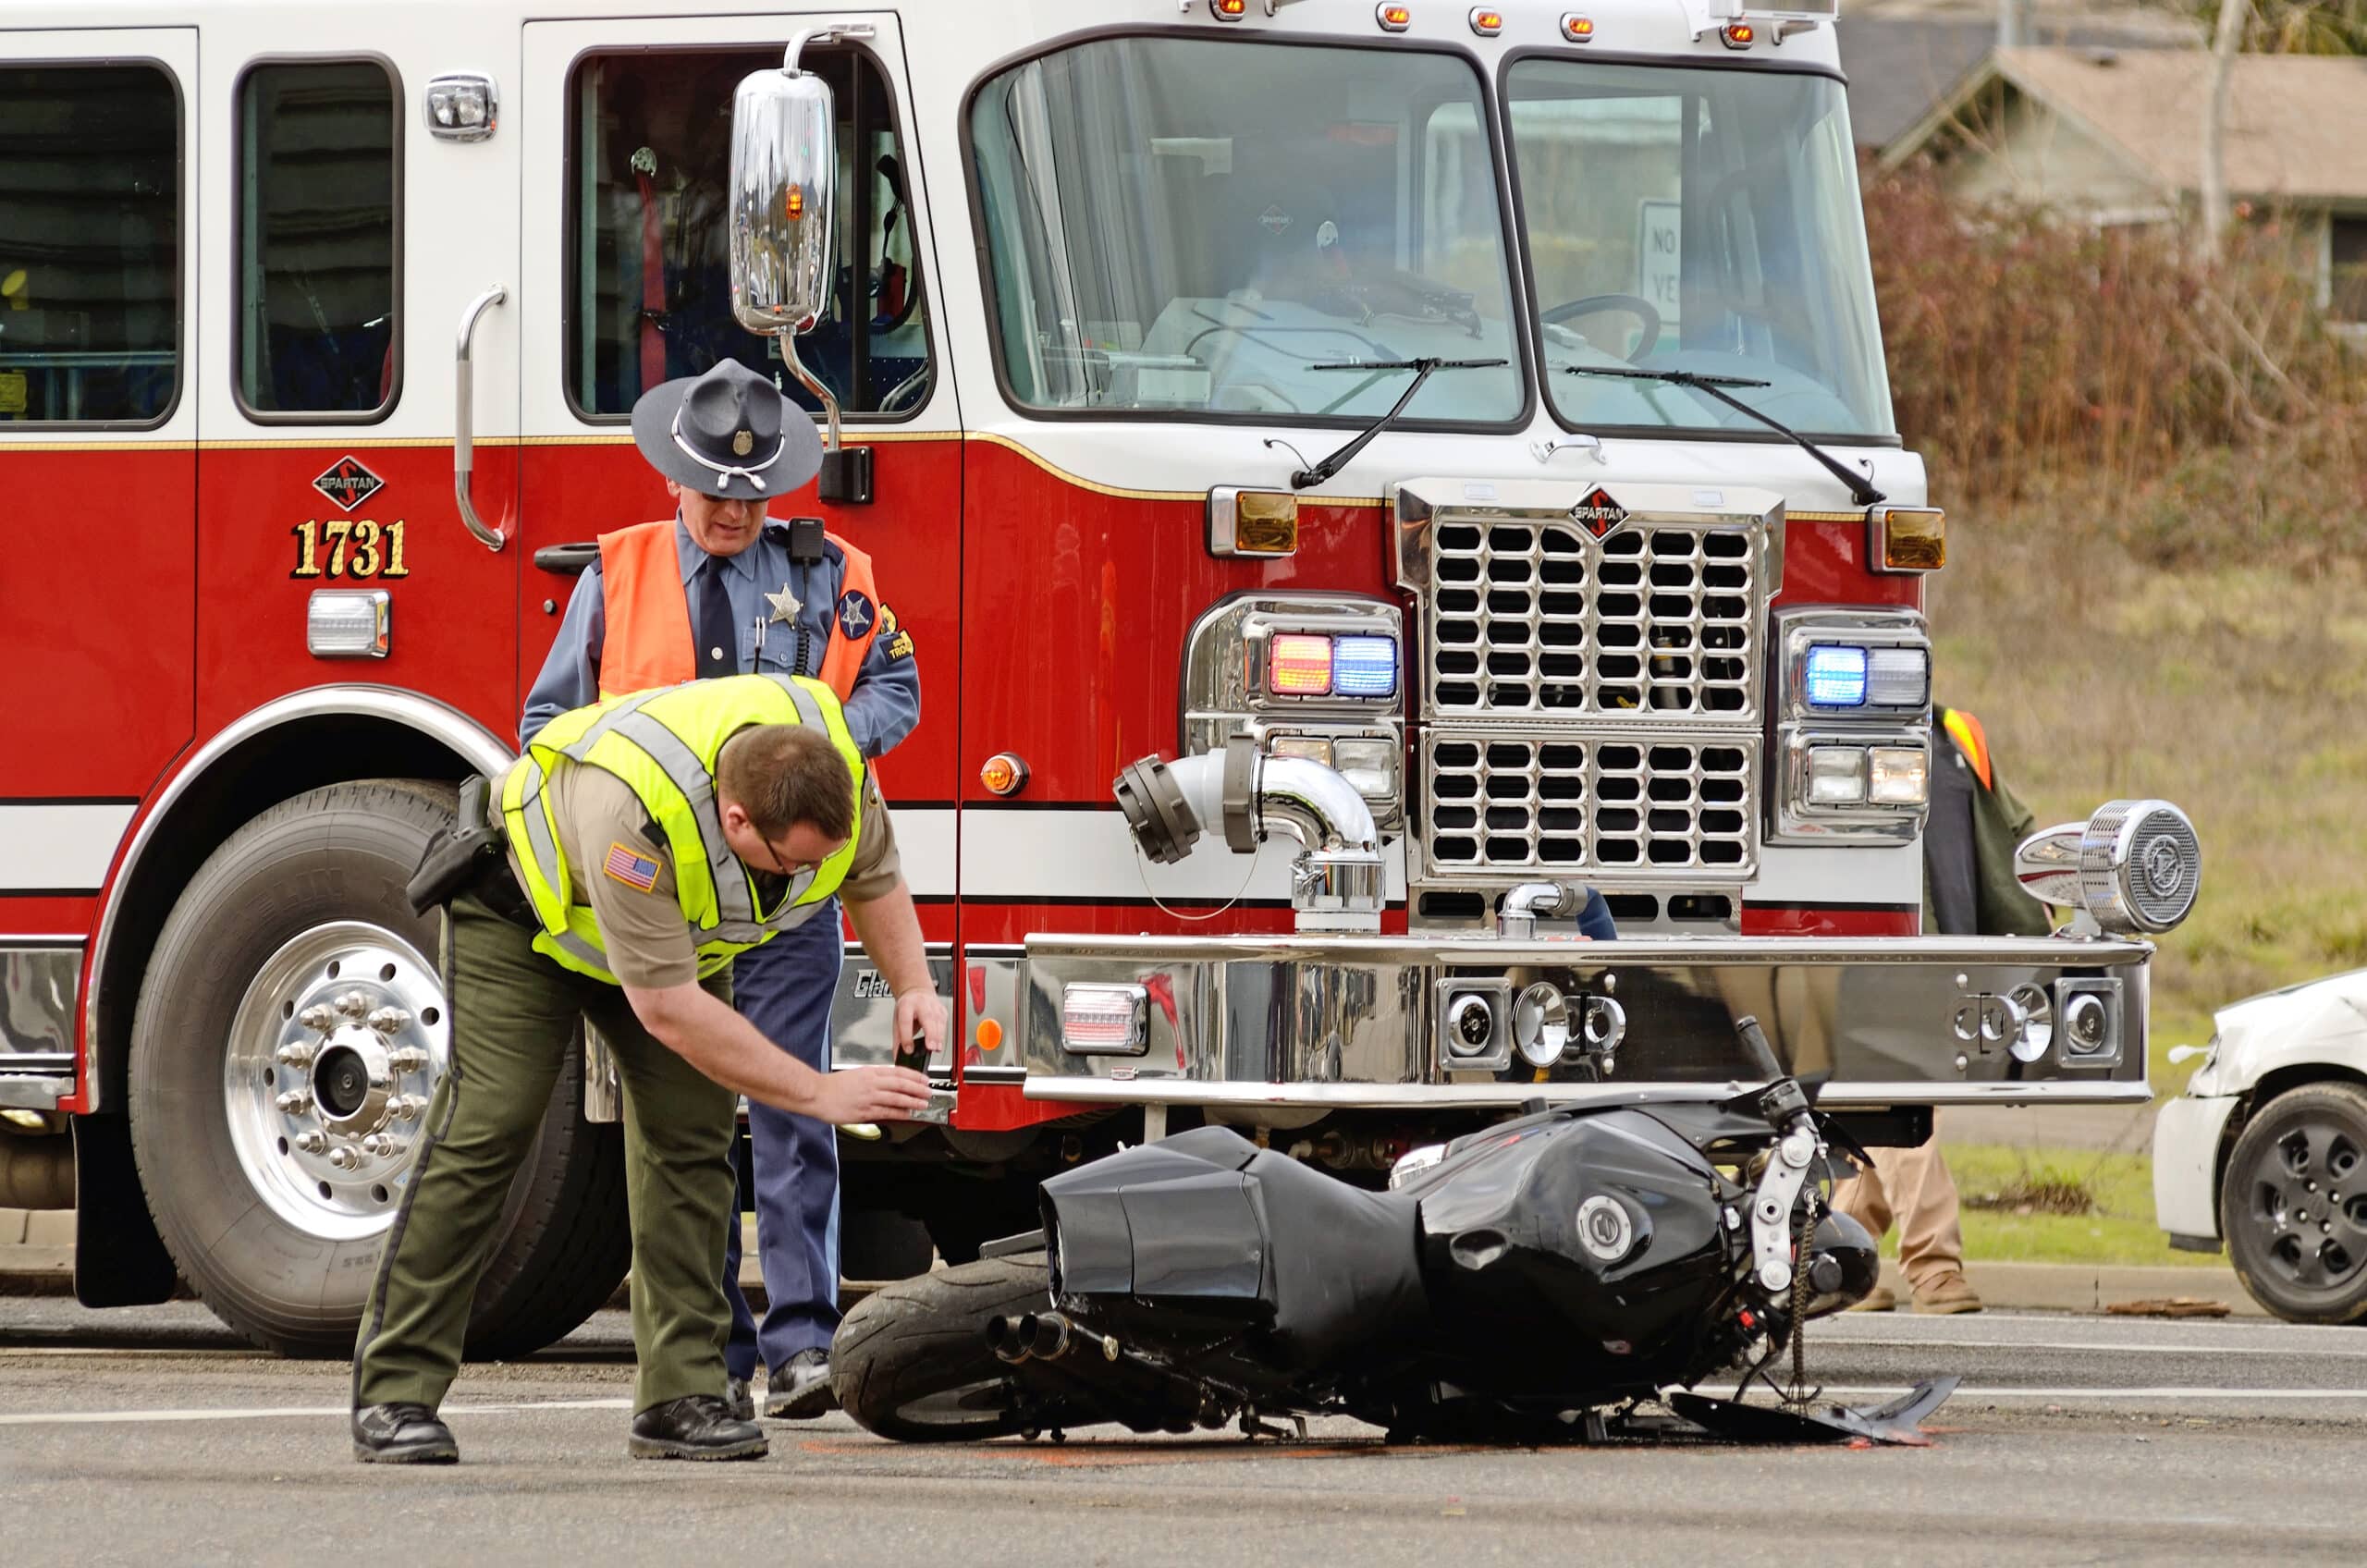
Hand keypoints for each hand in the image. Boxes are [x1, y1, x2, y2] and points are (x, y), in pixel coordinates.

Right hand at [812, 1064, 931, 1125]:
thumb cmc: (832, 1085)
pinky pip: (886, 1111)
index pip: (898, 1072)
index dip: (914, 1076)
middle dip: (918, 1089)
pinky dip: (899, 1113)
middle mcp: (871, 1083)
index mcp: (870, 1072)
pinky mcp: (864, 1111)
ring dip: (913, 1101)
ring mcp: (868, 1097)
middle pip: (901, 1084)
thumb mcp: (856, 1074)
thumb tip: (889, 1085)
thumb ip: (873, 1079)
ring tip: (923, 1104)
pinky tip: (907, 1114)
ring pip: (897, 1098)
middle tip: (929, 1092)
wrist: (815, 1093)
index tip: (924, 1079)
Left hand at [894, 986, 948, 1057]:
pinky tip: (940, 1041)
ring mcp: (933, 1005)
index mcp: (906, 1005)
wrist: (917, 991)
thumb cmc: (907, 1006)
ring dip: (938, 1036)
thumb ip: (898, 1039)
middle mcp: (920, 1003)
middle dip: (930, 1034)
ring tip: (936, 1048)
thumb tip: (898, 1056)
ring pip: (938, 1021)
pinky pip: (944, 1022)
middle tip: (930, 1048)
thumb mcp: (897, 1020)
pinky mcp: (942, 1009)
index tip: (909, 1050)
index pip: (906, 1021)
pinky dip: (942, 1033)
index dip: (907, 1036)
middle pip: (927, 1018)